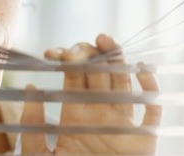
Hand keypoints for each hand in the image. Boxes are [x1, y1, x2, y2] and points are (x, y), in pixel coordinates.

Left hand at [21, 34, 161, 154]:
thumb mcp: (38, 153)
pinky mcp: (143, 138)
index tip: (57, 51)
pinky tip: (143, 70)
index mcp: (74, 113)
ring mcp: (122, 123)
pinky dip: (151, 89)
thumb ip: (33, 123)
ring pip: (123, 82)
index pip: (74, 77)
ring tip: (106, 39)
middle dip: (92, 54)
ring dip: (118, 60)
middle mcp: (99, 113)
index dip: (67, 61)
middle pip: (99, 73)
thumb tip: (31, 86)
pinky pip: (152, 110)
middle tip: (85, 43)